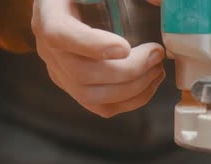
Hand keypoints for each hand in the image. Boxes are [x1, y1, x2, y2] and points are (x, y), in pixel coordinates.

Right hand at [31, 0, 165, 117]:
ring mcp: (61, 73)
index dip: (93, 46)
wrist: (75, 5)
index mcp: (50, 16)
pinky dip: (132, 100)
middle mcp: (49, 49)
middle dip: (129, 70)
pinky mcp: (77, 89)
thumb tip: (160, 3)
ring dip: (134, 88)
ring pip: (92, 96)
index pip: (60, 35)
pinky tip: (150, 82)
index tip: (125, 47)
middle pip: (81, 74)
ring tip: (157, 70)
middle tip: (157, 54)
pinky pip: (102, 107)